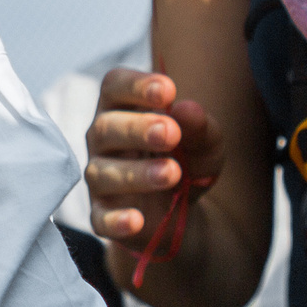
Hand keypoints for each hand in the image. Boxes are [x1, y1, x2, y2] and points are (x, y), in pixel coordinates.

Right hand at [85, 68, 224, 245]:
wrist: (184, 210)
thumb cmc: (186, 160)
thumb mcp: (206, 142)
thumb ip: (200, 126)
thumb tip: (187, 109)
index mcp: (122, 110)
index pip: (115, 87)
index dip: (136, 86)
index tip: (168, 90)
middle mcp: (104, 141)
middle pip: (105, 127)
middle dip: (137, 129)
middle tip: (171, 133)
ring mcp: (100, 178)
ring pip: (104, 172)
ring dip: (137, 173)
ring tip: (172, 173)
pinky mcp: (103, 214)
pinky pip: (101, 218)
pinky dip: (116, 220)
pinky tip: (137, 220)